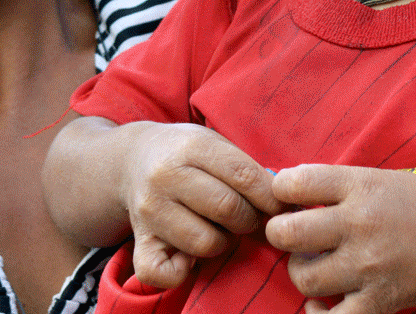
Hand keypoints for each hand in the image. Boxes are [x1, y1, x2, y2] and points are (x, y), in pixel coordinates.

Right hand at [121, 122, 284, 288]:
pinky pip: (161, 272)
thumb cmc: (186, 154)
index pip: (242, 175)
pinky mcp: (139, 240)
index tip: (280, 206)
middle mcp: (165, 176)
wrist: (131, 160)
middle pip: (227, 209)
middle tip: (248, 217)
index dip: (270, 196)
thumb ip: (245, 168)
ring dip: (223, 242)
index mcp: (191, 147)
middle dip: (249, 219)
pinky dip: (181, 272)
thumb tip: (284, 203)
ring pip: (205, 242)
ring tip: (219, 229)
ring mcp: (149, 211)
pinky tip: (189, 257)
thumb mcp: (213, 143)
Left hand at [265, 164, 415, 313]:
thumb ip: (332, 182)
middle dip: (278, 233)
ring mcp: (368, 267)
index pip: (295, 184)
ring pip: (303, 277)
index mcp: (359, 187)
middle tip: (288, 234)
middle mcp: (360, 226)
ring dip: (299, 271)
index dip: (279, 190)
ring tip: (312, 263)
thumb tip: (284, 185)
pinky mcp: (379, 301)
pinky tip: (320, 302)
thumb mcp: (376, 178)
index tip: (285, 196)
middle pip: (288, 233)